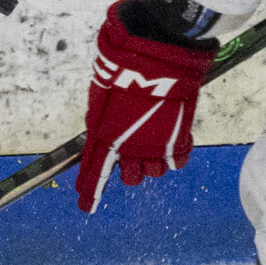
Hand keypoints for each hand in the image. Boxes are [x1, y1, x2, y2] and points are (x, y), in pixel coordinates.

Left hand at [75, 2, 217, 212]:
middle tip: (132, 149)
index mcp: (105, 137)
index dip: (90, 193)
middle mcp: (130, 148)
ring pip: (154, 172)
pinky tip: (171, 139)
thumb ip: (100, 119)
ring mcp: (157, 147)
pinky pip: (176, 162)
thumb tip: (100, 133)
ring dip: (151, 161)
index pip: (95, 174)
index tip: (86, 207)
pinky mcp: (179, 140)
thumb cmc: (125, 68)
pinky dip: (173, 155)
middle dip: (129, 169)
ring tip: (153, 137)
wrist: (159, 57)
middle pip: (130, 178)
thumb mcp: (101, 93)